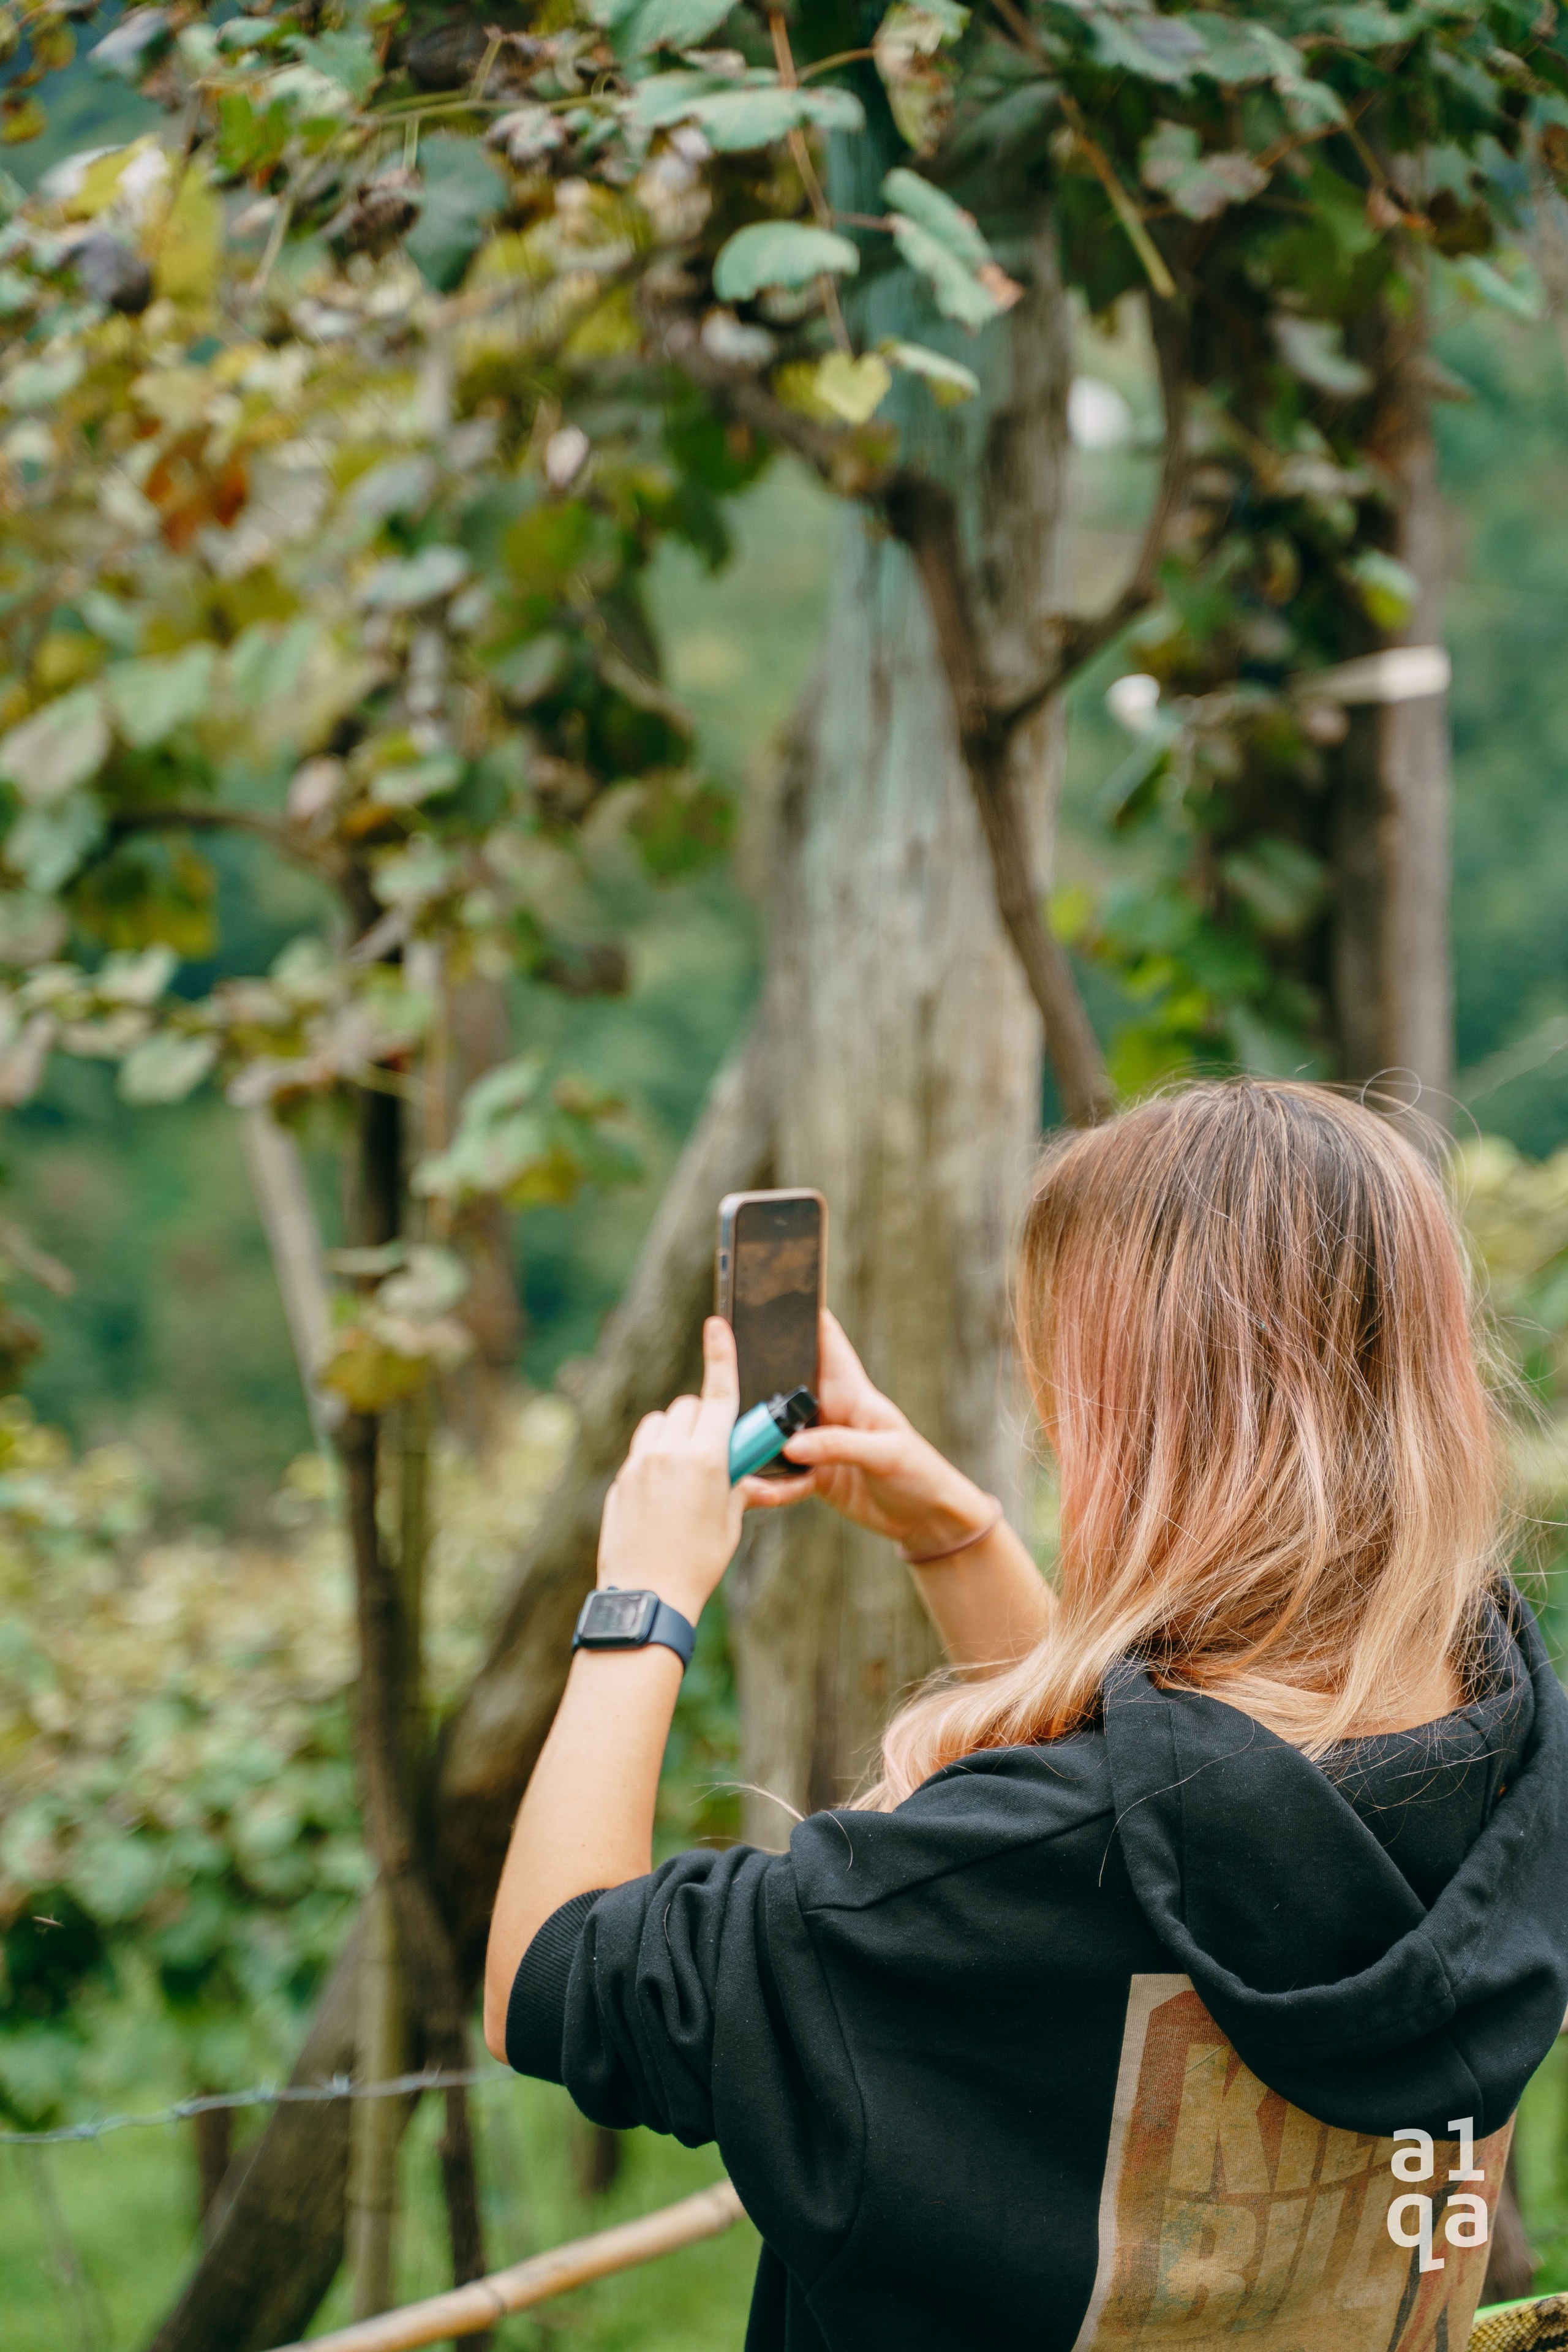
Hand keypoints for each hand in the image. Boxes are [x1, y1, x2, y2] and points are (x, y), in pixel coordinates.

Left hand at [596, 1316, 743, 1621]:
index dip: (721, 1354)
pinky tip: (663, 1493)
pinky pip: (642, 1450)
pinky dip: (656, 1456)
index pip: (718, 1394)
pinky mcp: (620, 1480)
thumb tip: (735, 1469)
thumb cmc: (698, 1562)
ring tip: (685, 1468)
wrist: (648, 1595)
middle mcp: (669, 1453)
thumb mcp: (731, 1520)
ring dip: (676, 1431)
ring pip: (660, 1422)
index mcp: (706, 1459)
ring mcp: (639, 1464)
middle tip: (715, 1449)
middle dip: (705, 1417)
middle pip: (689, 1406)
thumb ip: (734, 1483)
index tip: (716, 1323)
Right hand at [744, 1310, 998, 1558]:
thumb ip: (839, 1446)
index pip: (826, 1340)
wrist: (925, 1518)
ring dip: (754, 1431)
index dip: (802, 1314)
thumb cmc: (919, 1472)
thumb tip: (792, 1445)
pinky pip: (778, 1471)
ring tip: (725, 1431)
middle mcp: (829, 1410)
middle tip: (719, 1366)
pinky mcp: (811, 1474)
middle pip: (785, 1381)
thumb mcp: (885, 1454)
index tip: (768, 1291)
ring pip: (774, 1427)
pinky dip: (765, 1476)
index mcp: (851, 1391)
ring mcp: (817, 1442)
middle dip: (756, 1372)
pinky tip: (750, 1481)